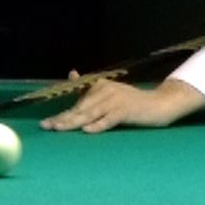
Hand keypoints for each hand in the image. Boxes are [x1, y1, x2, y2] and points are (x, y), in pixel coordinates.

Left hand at [39, 75, 204, 132]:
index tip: (45, 123)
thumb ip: (90, 88)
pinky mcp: (126, 111)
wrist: (158, 104)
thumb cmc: (132, 102)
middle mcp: (105, 91)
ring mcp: (115, 101)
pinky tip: (87, 131)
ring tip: (59, 129)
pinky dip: (98, 125)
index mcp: (99, 86)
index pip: (77, 103)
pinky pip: (109, 120)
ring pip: (90, 114)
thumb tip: (71, 74)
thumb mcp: (109, 91)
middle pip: (80, 109)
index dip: (61, 113)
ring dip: (73, 122)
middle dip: (62, 119)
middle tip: (46, 127)